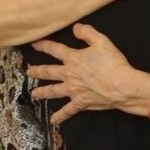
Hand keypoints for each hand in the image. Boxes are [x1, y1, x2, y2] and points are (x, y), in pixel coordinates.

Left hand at [27, 24, 147, 125]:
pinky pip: (67, 111)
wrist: (121, 86)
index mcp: (73, 59)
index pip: (54, 50)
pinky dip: (60, 116)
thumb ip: (87, 33)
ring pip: (53, 91)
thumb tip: (75, 28)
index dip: (43, 45)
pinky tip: (54, 121)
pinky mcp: (80, 102)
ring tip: (34, 94)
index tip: (34, 44)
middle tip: (28, 72)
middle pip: (48, 72)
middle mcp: (69, 75)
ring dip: (42, 92)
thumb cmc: (113, 63)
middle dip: (37, 71)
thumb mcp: (102, 41)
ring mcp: (73, 90)